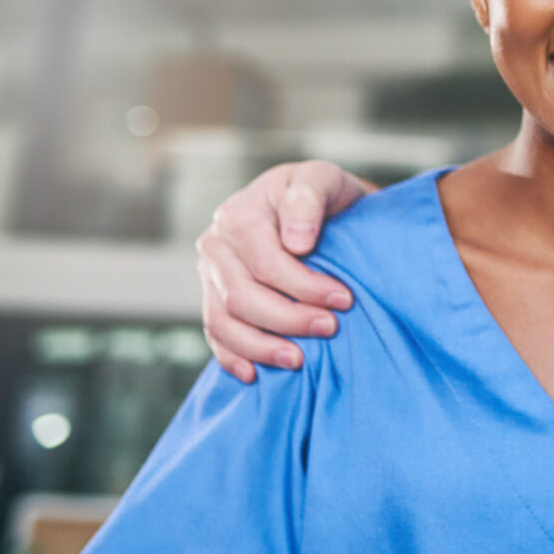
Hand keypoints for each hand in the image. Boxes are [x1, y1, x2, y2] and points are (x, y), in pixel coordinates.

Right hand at [196, 161, 374, 381]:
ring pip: (223, 321)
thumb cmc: (323, 194)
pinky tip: (256, 374)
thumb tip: (296, 241)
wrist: (316, 206)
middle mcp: (216, 244)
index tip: (344, 300)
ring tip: (299, 360)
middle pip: (242, 296)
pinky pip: (214, 334)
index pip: (267, 263)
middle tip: (330, 329)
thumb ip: (308, 200)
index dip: (305, 286)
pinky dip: (233, 357)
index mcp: (240, 213)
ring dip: (261, 346)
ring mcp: (209, 274)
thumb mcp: (323, 179)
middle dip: (289, 319)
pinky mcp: (212, 297)